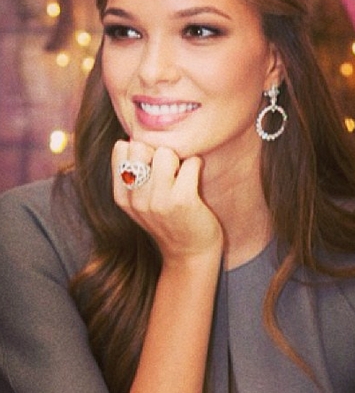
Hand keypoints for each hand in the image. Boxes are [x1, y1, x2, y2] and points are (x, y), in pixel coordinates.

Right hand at [112, 140, 222, 267]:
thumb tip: (132, 138)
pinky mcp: (182, 200)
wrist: (190, 254)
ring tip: (181, 178)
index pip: (121, 148)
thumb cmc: (169, 220)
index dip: (141, 150)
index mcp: (122, 196)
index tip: (152, 168)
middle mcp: (136, 199)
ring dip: (178, 160)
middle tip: (170, 172)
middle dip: (158, 152)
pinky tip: (194, 184)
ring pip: (165, 152)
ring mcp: (158, 201)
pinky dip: (196, 166)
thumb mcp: (140, 202)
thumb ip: (132, 174)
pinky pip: (190, 162)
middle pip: (141, 146)